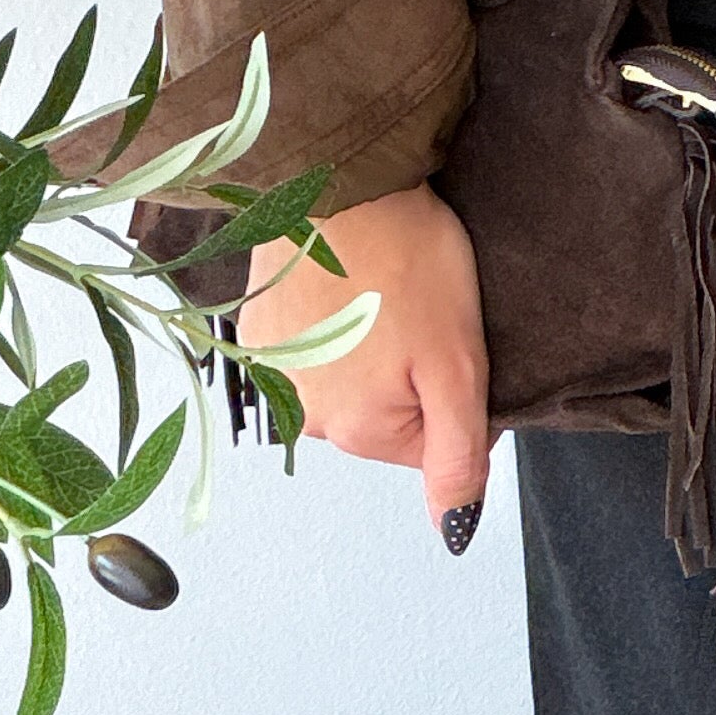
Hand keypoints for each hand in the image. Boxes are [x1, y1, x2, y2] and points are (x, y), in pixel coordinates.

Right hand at [239, 180, 493, 548]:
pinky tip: (348, 286)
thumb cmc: (408, 261)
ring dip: (371, 347)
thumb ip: (458, 456)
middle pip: (386, 417)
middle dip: (409, 373)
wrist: (342, 183)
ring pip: (350, 382)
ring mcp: (274, 373)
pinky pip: (314, 349)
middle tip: (417, 313)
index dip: (450, 394)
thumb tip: (455, 530)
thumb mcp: (458, 366)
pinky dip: (335, 325)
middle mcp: (304, 415)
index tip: (445, 345)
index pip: (428, 447)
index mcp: (356, 430)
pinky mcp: (257, 333)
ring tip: (382, 294)